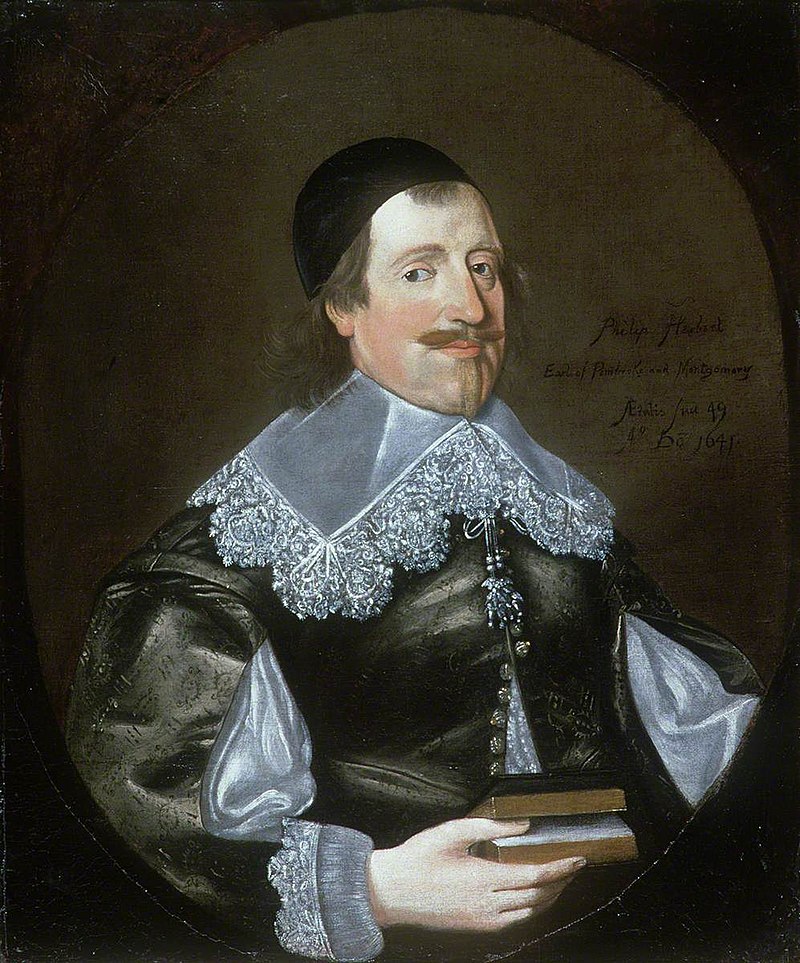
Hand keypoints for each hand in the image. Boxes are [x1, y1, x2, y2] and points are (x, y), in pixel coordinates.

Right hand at [367, 817, 585, 931]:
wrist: (391, 892)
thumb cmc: (418, 859)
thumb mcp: (452, 831)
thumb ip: (490, 826)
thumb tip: (523, 825)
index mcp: (484, 878)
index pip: (535, 874)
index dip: (561, 867)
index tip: (578, 859)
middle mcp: (487, 904)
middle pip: (538, 896)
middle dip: (560, 882)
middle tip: (573, 866)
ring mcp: (482, 920)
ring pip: (529, 912)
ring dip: (549, 897)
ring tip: (559, 881)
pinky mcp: (475, 928)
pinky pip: (514, 922)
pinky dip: (531, 910)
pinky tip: (532, 900)